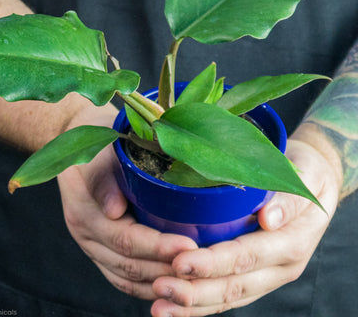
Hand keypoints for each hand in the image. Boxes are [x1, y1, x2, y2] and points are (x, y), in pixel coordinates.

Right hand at [57, 109, 197, 299]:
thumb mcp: (99, 150)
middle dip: (165, 269)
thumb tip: (113, 210)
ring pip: (125, 278)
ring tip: (190, 280)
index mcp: (84, 209)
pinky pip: (121, 278)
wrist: (80, 138)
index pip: (124, 239)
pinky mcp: (100, 248)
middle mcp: (85, 233)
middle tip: (199, 267)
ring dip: (158, 283)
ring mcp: (91, 244)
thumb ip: (104, 176)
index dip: (157, 246)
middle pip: (127, 264)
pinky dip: (146, 285)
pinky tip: (169, 283)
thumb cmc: (96, 139)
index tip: (188, 246)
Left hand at [151, 136, 341, 315]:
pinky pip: (229, 296)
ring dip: (193, 304)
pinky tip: (175, 306)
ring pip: (229, 298)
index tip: (180, 263)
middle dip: (195, 290)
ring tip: (161, 306)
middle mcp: (280, 267)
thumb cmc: (308, 175)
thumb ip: (289, 200)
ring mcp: (268, 275)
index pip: (247, 256)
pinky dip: (202, 303)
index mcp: (292, 242)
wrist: (318, 186)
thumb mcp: (307, 176)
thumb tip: (268, 220)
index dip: (213, 262)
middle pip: (234, 286)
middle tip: (160, 286)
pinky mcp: (256, 276)